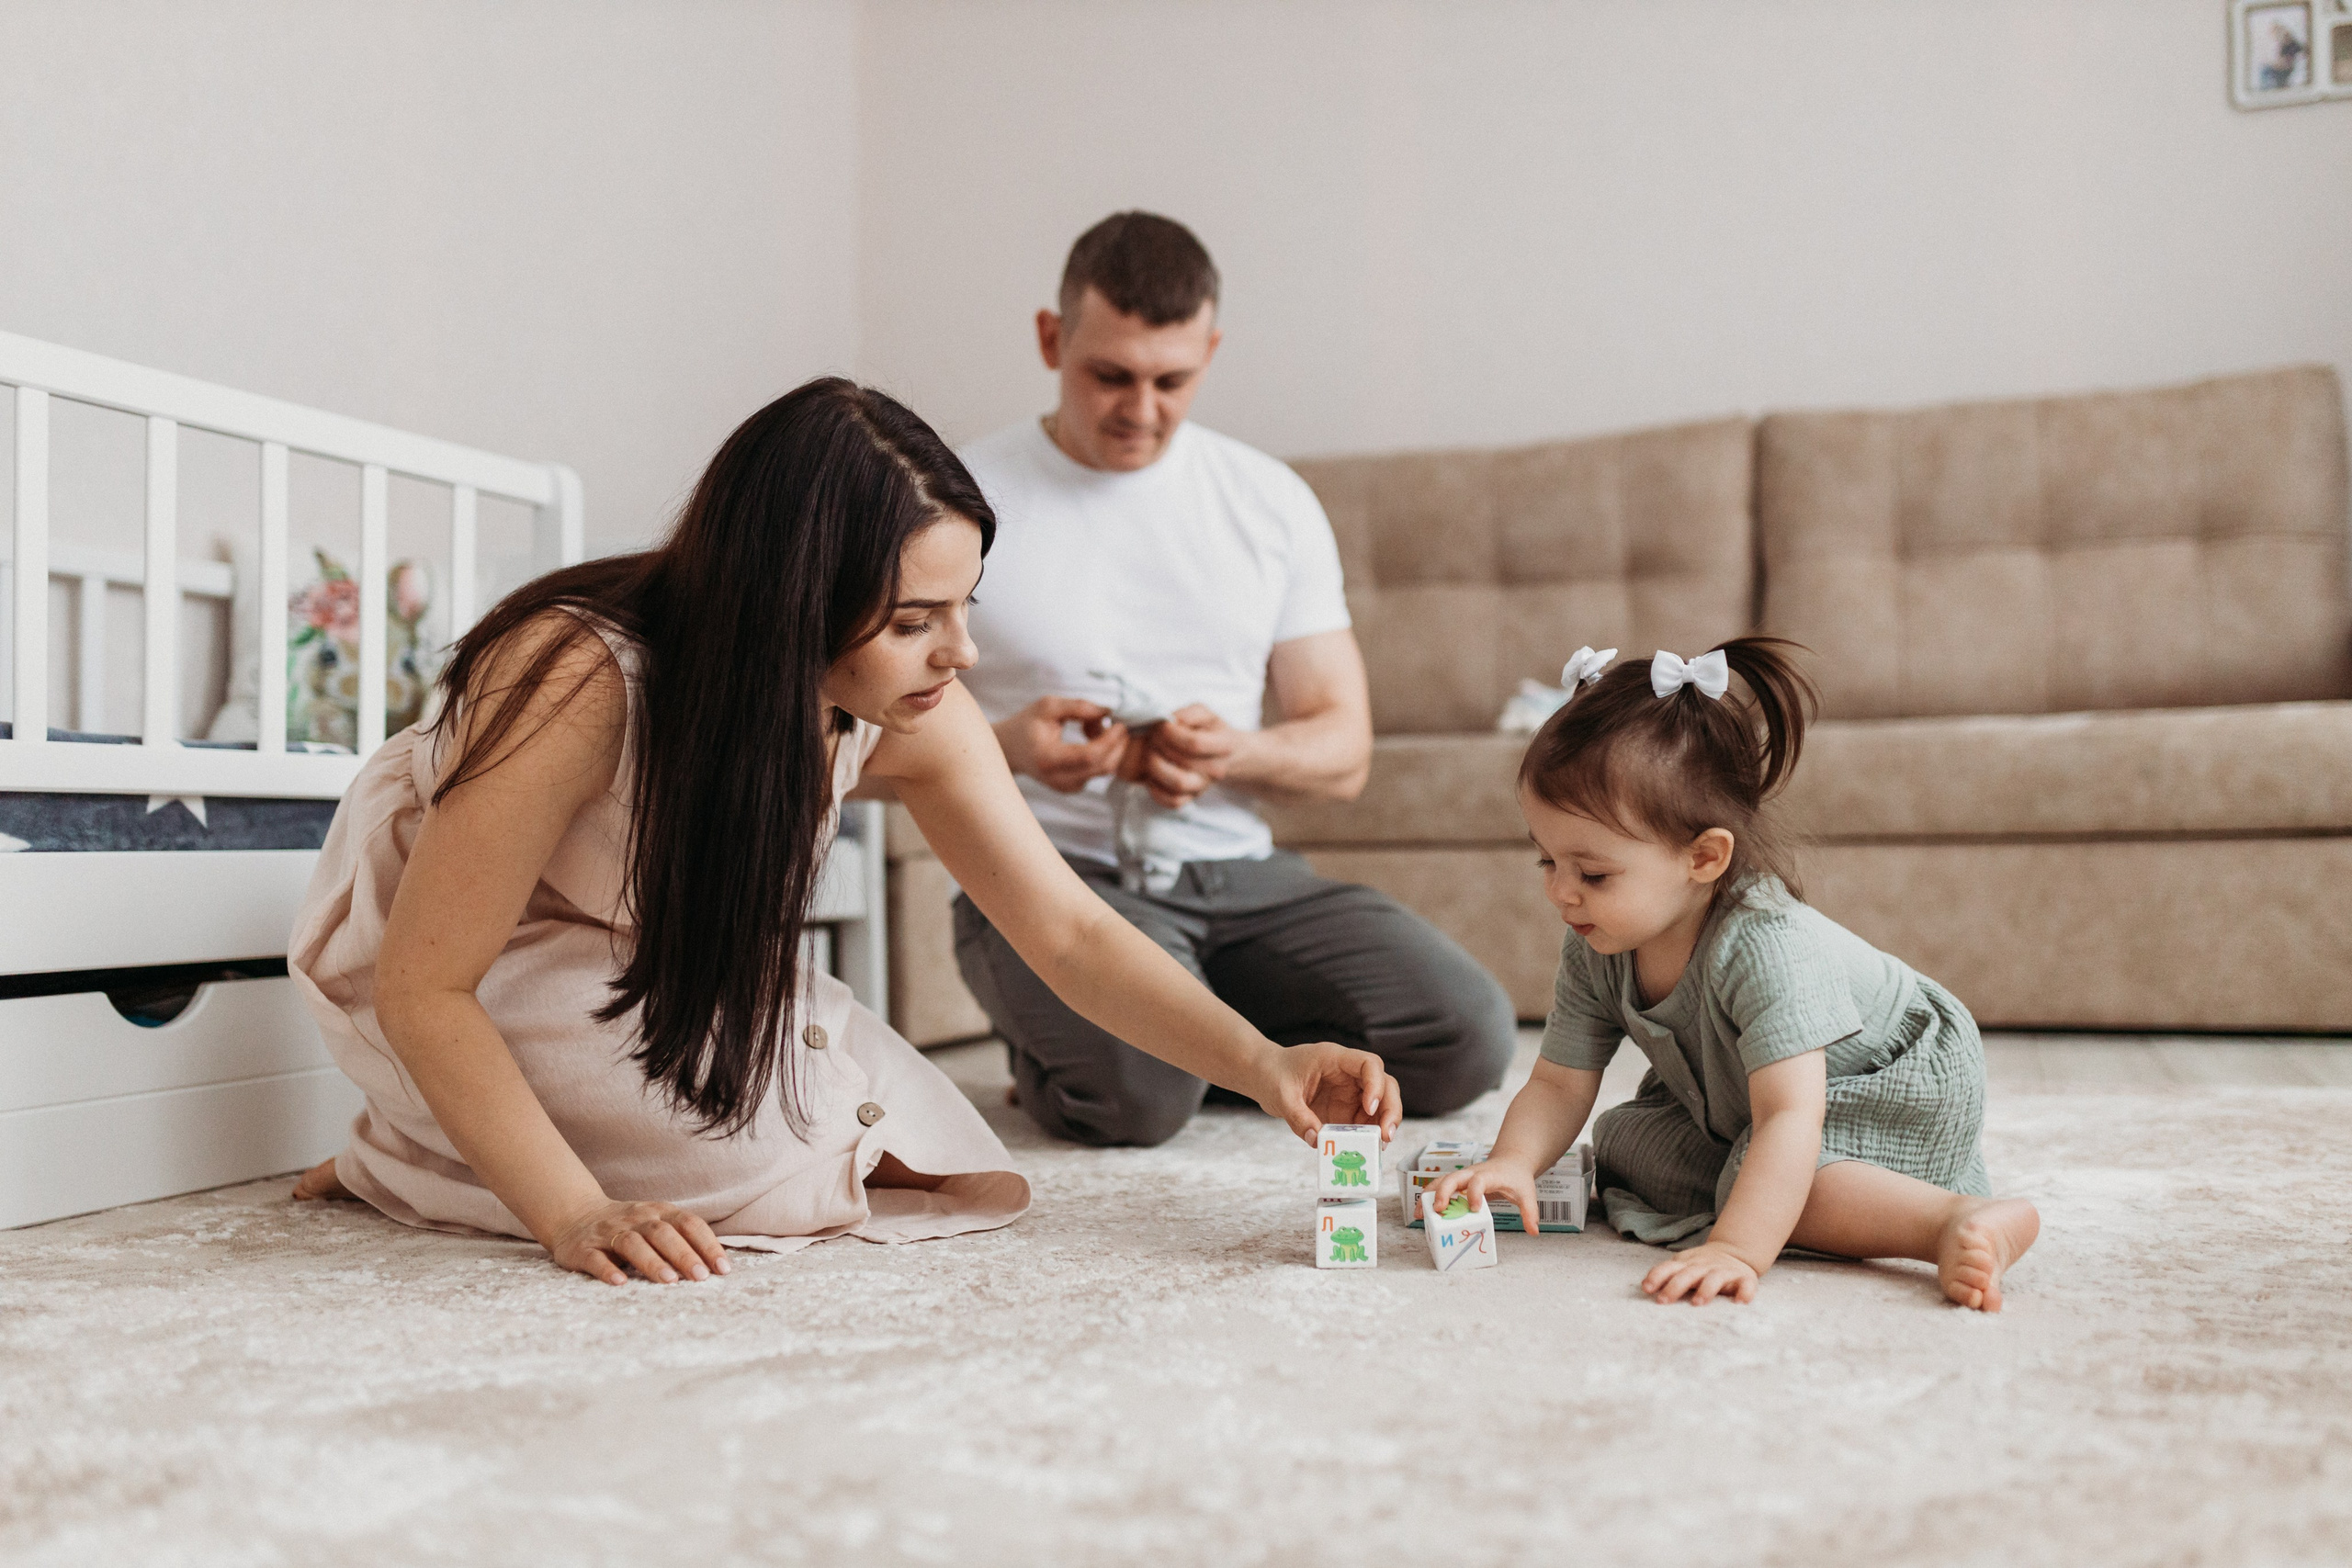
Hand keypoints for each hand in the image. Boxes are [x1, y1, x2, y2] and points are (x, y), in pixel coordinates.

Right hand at [546, 1198, 729, 1286]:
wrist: (575, 1215)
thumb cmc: (628, 1227)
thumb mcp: (656, 1224)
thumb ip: (683, 1238)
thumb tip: (720, 1265)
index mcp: (658, 1213)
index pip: (688, 1224)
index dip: (707, 1245)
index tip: (722, 1269)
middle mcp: (635, 1219)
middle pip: (662, 1233)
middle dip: (684, 1254)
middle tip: (700, 1277)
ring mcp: (608, 1233)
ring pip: (631, 1244)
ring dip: (652, 1262)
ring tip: (669, 1281)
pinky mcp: (583, 1249)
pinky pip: (596, 1258)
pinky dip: (607, 1270)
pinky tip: (620, 1283)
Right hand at [995, 696, 1128, 792]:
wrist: (1011, 748)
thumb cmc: (1028, 724)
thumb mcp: (1048, 706)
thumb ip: (1079, 707)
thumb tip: (1108, 711)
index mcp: (1048, 759)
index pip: (1089, 756)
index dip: (1110, 741)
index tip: (1120, 724)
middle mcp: (1058, 780)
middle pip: (1102, 767)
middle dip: (1116, 744)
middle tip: (1114, 722)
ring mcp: (1067, 787)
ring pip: (1104, 769)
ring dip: (1108, 746)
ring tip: (1090, 725)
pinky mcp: (1074, 788)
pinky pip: (1099, 771)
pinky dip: (1102, 753)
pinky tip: (1088, 737)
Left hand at [1140, 704, 1240, 808]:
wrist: (1230, 756)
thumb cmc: (1211, 732)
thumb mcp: (1205, 715)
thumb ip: (1189, 714)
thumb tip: (1170, 722)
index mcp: (1223, 745)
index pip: (1194, 743)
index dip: (1171, 732)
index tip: (1163, 725)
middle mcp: (1216, 769)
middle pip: (1182, 761)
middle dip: (1159, 745)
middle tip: (1153, 737)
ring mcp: (1203, 786)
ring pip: (1178, 784)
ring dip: (1156, 767)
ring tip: (1152, 755)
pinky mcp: (1191, 798)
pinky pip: (1172, 802)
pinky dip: (1156, 790)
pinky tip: (1153, 775)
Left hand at [1255, 1041, 1402, 1144]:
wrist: (1264, 1075)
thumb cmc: (1273, 1074)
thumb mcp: (1281, 1095)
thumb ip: (1298, 1117)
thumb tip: (1318, 1142)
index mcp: (1335, 1058)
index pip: (1369, 1064)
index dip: (1376, 1085)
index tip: (1368, 1107)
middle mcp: (1349, 1074)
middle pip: (1385, 1084)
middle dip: (1390, 1109)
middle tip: (1385, 1135)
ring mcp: (1350, 1092)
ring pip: (1381, 1104)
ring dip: (1383, 1124)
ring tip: (1378, 1147)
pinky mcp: (1345, 1109)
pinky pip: (1364, 1122)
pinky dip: (1368, 1135)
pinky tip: (1365, 1149)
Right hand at [1429, 1159, 1542, 1233]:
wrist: (1510, 1161)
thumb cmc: (1516, 1178)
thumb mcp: (1527, 1193)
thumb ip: (1530, 1212)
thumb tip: (1534, 1232)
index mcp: (1489, 1175)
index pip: (1478, 1180)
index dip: (1474, 1193)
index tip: (1475, 1209)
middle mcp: (1471, 1173)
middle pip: (1452, 1178)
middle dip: (1443, 1193)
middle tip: (1438, 1211)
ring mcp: (1462, 1177)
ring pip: (1441, 1181)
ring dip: (1429, 1196)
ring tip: (1419, 1214)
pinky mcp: (1456, 1182)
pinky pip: (1439, 1187)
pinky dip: (1428, 1198)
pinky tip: (1421, 1212)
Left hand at [1640, 1242, 1759, 1304]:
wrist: (1735, 1252)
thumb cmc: (1702, 1267)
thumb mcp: (1684, 1266)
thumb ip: (1667, 1275)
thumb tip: (1644, 1287)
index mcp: (1687, 1264)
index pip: (1669, 1268)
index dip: (1657, 1276)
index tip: (1647, 1289)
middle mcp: (1705, 1266)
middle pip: (1688, 1274)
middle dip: (1675, 1286)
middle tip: (1663, 1301)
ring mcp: (1725, 1272)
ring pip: (1715, 1278)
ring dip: (1706, 1289)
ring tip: (1697, 1303)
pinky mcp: (1745, 1279)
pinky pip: (1746, 1285)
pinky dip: (1744, 1293)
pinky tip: (1740, 1303)